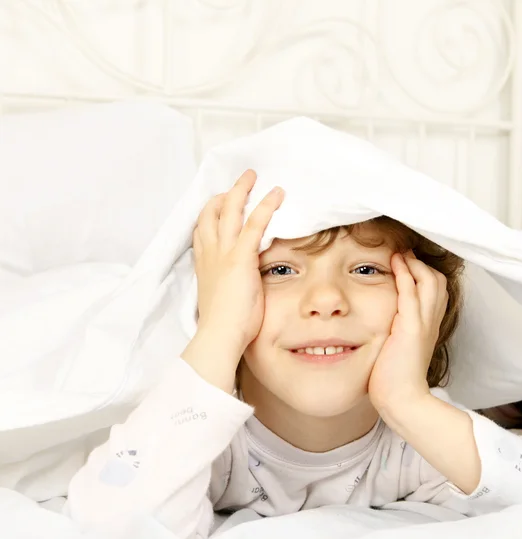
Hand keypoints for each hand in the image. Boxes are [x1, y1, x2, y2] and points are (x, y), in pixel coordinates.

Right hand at [181, 170, 283, 389]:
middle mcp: (210, 253)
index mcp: (204, 263)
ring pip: (230, 210)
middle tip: (240, 181)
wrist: (219, 335)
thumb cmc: (223, 324)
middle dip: (224, 194)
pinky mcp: (241, 257)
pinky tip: (276, 194)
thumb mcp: (222, 297)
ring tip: (254, 177)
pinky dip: (265, 205)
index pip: (203, 229)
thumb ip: (229, 283)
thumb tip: (239, 283)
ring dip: (242, 190)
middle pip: (211, 212)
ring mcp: (224, 253)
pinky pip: (254, 224)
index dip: (211, 212)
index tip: (222, 203)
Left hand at [368, 251, 448, 412]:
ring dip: (414, 264)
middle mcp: (430, 323)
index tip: (407, 262)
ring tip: (399, 254)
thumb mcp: (399, 348)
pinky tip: (395, 264)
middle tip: (404, 253)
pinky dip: (405, 275)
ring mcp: (423, 325)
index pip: (435, 291)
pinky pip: (411, 295)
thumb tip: (384, 324)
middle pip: (438, 281)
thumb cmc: (395, 379)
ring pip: (429, 282)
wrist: (403, 401)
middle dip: (421, 263)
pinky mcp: (411, 330)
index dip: (424, 273)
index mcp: (428, 327)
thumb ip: (397, 332)